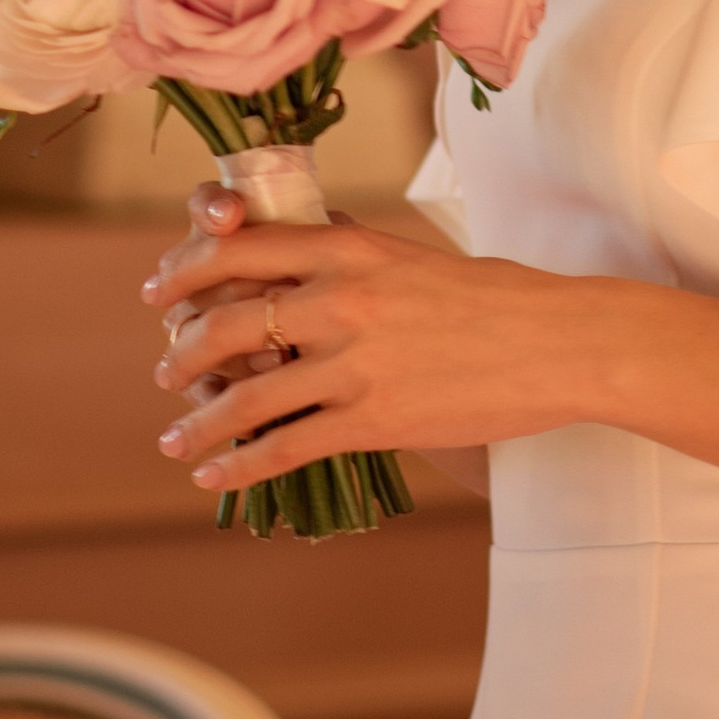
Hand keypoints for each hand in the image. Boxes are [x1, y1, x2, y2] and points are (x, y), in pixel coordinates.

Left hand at [140, 188, 588, 493]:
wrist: (559, 344)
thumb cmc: (495, 297)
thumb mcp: (413, 255)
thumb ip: (352, 253)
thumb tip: (303, 243)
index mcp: (350, 249)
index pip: (240, 247)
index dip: (186, 269)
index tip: (158, 290)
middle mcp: (342, 299)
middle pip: (229, 322)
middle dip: (183, 354)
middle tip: (166, 371)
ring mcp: (355, 363)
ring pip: (248, 394)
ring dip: (199, 421)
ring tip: (176, 438)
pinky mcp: (375, 420)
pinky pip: (285, 445)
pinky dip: (240, 464)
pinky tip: (215, 475)